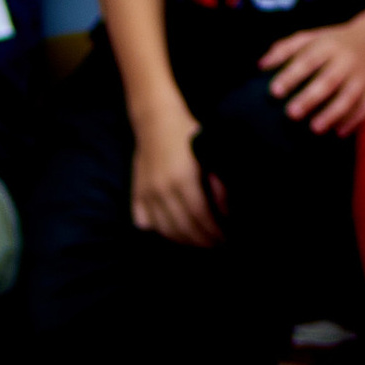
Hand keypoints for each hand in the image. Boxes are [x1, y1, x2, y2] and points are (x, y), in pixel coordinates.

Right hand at [128, 92, 218, 243]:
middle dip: (202, 241)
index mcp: (183, 178)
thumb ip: (218, 184)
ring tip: (199, 242)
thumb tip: (227, 213)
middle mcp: (162, 189)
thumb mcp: (209, 154)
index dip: (214, 232)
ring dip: (184, 241)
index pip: (200, 216)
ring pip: (165, 229)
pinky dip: (161, 232)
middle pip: (184, 227)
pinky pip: (146, 223)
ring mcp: (147, 193)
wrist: (155, 120)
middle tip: (216, 245)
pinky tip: (176, 232)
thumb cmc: (187, 134)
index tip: (225, 238)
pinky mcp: (137, 193)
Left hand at [259, 11, 364, 136]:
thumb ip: (285, 48)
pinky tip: (339, 132)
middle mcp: (346, 61)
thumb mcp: (313, 37)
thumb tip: (260, 66)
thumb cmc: (337, 41)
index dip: (291, 75)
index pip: (307, 61)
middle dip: (310, 98)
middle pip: (327, 81)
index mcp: (328, 46)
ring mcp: (363, 76)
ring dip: (332, 113)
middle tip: (291, 113)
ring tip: (315, 128)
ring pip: (348, 97)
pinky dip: (354, 120)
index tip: (274, 91)